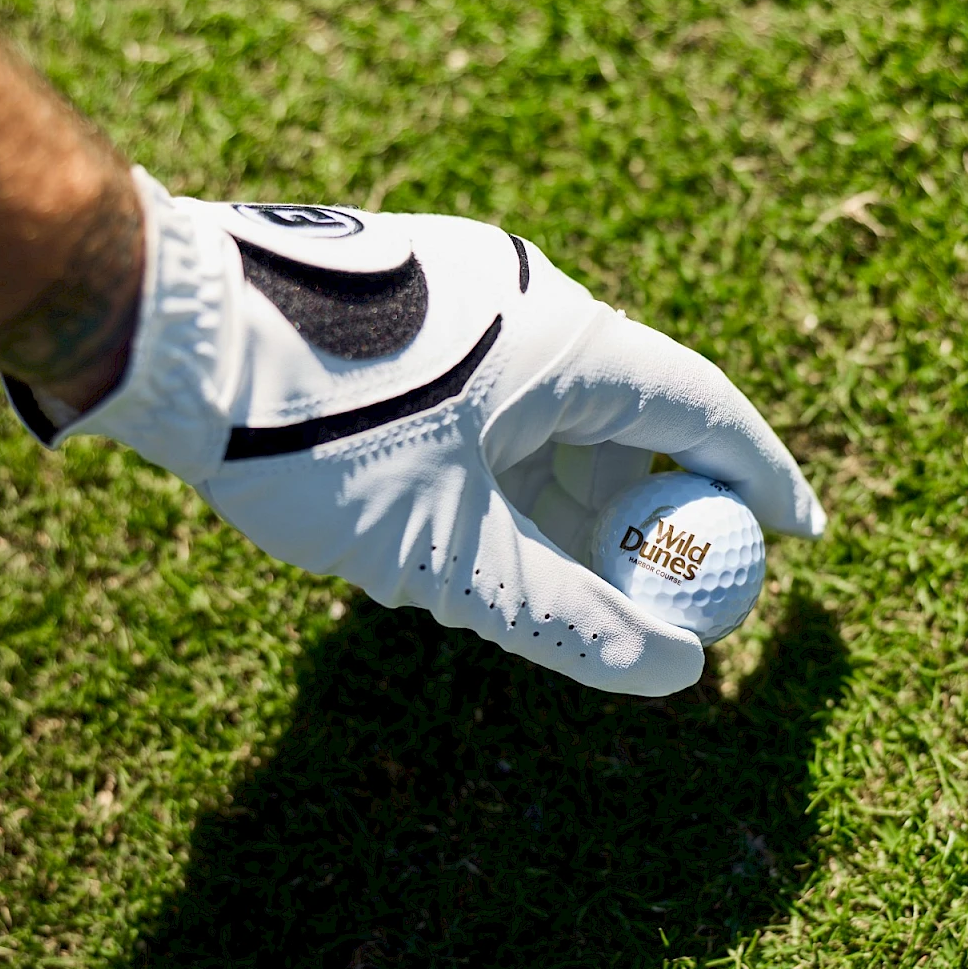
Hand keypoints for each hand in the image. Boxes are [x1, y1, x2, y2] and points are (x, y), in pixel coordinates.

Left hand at [8, 170, 825, 695]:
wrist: (161, 334)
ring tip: (573, 579)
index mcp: (566, 339)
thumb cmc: (307, 438)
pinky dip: (520, 465)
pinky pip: (504, 394)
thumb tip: (672, 673)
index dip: (765, 479)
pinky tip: (485, 522)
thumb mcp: (447, 554)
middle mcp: (530, 300)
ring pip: (562, 409)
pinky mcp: (415, 306)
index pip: (705, 409)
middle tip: (674, 584)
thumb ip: (565, 617)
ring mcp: (469, 294)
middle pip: (636, 413)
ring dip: (579, 496)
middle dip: (659, 508)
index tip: (806, 535)